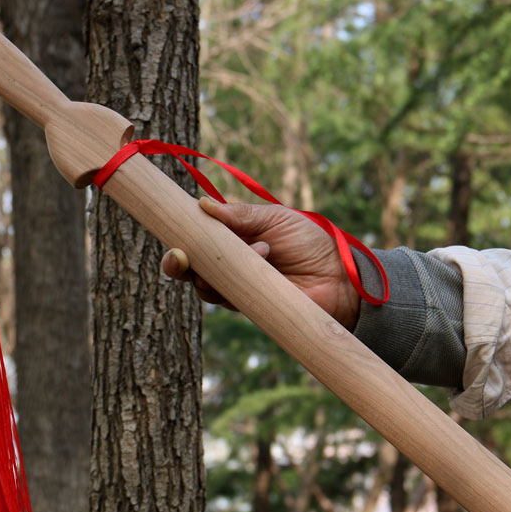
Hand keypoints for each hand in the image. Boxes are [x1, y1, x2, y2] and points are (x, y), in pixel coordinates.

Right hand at [161, 197, 361, 329]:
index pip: (196, 239)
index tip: (170, 231)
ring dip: (219, 268)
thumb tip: (202, 204)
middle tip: (179, 256)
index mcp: (233, 239)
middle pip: (191, 268)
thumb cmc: (310, 242)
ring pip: (206, 286)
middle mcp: (230, 265)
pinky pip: (229, 299)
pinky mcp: (250, 307)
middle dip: (177, 263)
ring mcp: (238, 288)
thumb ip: (240, 215)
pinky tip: (262, 260)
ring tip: (261, 250)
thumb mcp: (275, 218)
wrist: (340, 276)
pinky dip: (237, 283)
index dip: (179, 237)